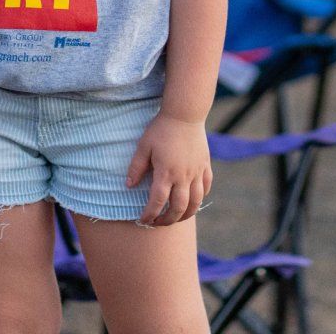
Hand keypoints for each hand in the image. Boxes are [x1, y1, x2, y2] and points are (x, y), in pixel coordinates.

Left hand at [127, 113, 211, 227]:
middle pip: (178, 208)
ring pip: (196, 202)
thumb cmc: (161, 128)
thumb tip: (128, 186)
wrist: (185, 113)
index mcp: (166, 172)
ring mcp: (196, 171)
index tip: (143, 220)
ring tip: (176, 217)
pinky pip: (206, 187)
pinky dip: (201, 197)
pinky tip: (193, 200)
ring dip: (186, 214)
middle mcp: (183, 176)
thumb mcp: (144, 146)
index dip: (150, 214)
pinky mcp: (205, 165)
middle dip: (167, 220)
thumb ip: (136, 167)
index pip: (157, 202)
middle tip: (158, 222)